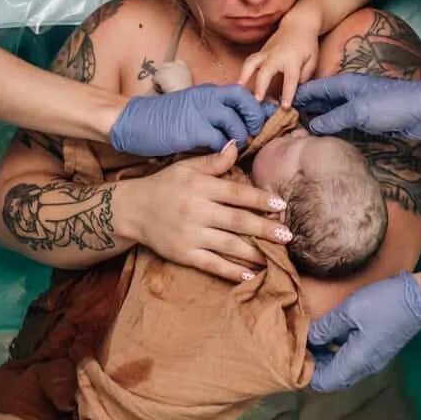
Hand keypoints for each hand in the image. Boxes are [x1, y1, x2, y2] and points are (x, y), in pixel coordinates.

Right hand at [110, 83, 277, 156]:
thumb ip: (212, 112)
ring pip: (234, 122)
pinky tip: (222, 156)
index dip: (256, 105)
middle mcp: (205, 97)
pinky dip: (224, 149)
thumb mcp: (190, 108)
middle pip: (243, 101)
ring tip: (240, 148)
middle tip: (255, 134)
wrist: (132, 121)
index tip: (266, 117)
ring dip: (240, 137)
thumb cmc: (161, 119)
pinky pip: (217, 139)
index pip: (241, 91)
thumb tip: (236, 123)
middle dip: (254, 119)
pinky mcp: (190, 130)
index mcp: (207, 91)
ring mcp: (198, 112)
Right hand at [120, 142, 291, 281]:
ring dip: (254, 252)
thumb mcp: (186, 167)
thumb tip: (237, 145)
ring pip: (228, 245)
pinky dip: (232, 271)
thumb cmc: (164, 185)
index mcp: (200, 187)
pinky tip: (250, 274)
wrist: (132, 210)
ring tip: (276, 257)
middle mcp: (196, 211)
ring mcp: (190, 235)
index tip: (281, 205)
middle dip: (265, 229)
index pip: (236, 193)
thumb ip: (213, 161)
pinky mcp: (183, 254)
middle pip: (237, 221)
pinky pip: (211, 264)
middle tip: (288, 235)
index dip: (260, 199)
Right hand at [238, 16, 319, 107]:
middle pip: (266, 71)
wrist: (298, 25)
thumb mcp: (312, 62)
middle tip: (257, 100)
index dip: (287, 94)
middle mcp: (276, 56)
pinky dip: (243, 72)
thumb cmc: (307, 46)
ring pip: (251, 63)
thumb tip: (294, 91)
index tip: (284, 107)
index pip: (290, 80)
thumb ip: (304, 77)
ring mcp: (266, 53)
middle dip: (261, 86)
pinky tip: (239, 84)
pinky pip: (249, 62)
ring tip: (239, 90)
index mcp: (292, 60)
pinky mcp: (260, 53)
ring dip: (245, 76)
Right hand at [293, 72, 420, 138]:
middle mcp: (348, 92)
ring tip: (297, 130)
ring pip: (330, 111)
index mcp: (344, 84)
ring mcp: (358, 105)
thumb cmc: (392, 105)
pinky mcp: (367, 117)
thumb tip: (313, 126)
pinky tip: (323, 135)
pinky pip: (343, 121)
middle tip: (282, 122)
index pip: (312, 88)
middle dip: (303, 108)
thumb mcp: (359, 111)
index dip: (295, 96)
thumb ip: (334, 118)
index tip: (275, 106)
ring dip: (316, 118)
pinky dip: (331, 126)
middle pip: (320, 99)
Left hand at [308, 271, 420, 391]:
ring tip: (311, 336)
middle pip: (332, 377)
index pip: (323, 382)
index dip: (306, 371)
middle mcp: (364, 367)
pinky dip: (337, 351)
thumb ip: (327, 326)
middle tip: (300, 343)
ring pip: (341, 368)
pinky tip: (329, 333)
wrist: (419, 300)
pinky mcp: (376, 351)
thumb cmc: (384, 304)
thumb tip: (307, 338)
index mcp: (356, 362)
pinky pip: (350, 359)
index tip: (294, 352)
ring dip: (325, 357)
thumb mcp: (351, 310)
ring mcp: (372, 360)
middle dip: (314, 364)